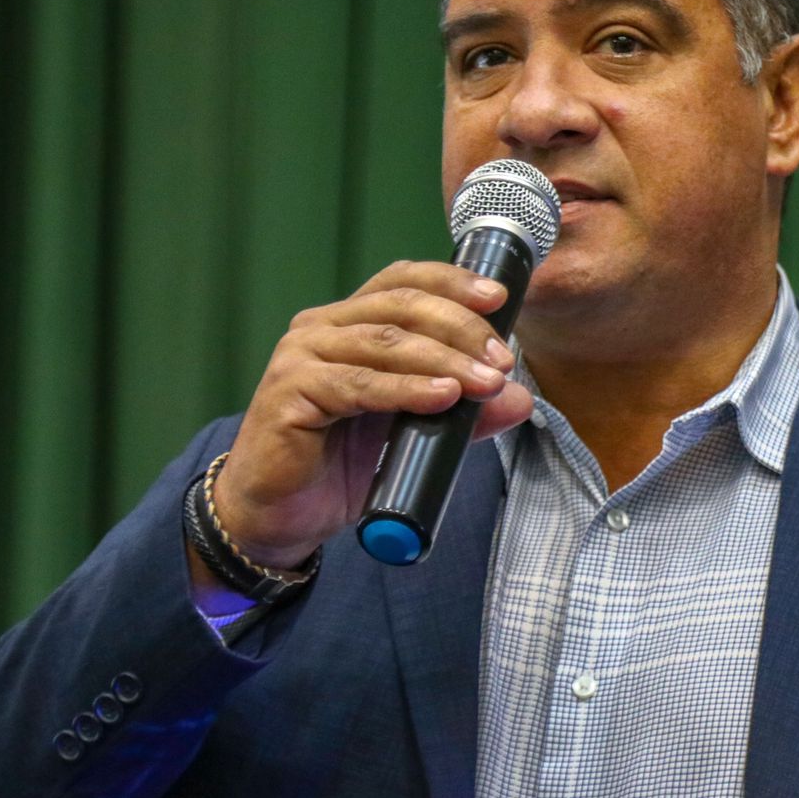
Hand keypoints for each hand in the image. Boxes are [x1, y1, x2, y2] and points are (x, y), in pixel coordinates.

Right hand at [208, 260, 531, 569]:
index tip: (500, 298)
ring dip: (444, 359)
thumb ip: (461, 411)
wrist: (279, 516)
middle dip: (460, 327)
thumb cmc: (338, 465)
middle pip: (400, 306)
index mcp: (348, 322)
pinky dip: (406, 389)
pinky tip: (442, 396)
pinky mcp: (291, 392)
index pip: (402, 281)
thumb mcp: (412, 433)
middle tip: (502, 360)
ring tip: (486, 383)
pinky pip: (358, 385)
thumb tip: (520, 398)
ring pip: (383, 342)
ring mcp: (301, 356)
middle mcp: (321, 327)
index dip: (451, 282)